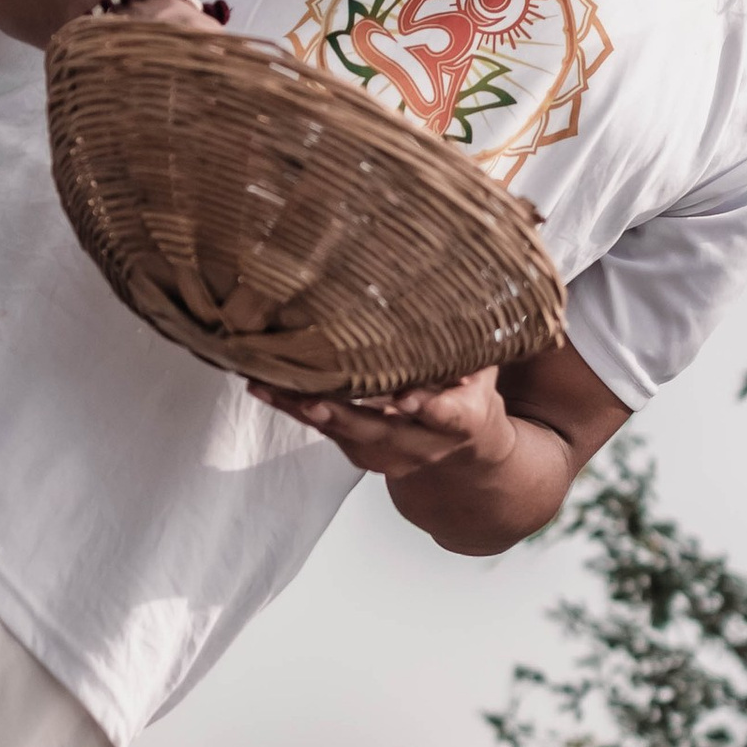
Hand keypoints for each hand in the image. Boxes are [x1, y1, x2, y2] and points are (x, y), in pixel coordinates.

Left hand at [251, 368, 511, 481]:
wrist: (465, 455)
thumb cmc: (471, 397)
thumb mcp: (481, 370)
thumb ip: (467, 344)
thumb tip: (454, 292)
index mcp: (464, 421)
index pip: (448, 416)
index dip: (428, 407)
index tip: (407, 399)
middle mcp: (425, 445)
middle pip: (381, 431)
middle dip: (344, 416)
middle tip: (312, 401)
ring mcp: (391, 455)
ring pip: (344, 435)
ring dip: (303, 411)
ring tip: (266, 387)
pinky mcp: (362, 454)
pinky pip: (326, 432)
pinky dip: (295, 410)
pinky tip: (265, 388)